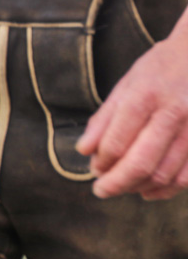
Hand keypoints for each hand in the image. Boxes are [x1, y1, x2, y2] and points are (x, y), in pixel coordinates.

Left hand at [78, 31, 187, 200]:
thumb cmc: (163, 67)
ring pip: (165, 175)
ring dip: (139, 188)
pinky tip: (151, 190)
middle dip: (116, 184)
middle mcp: (173, 113)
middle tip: (101, 191)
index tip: (94, 169)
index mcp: (145, 96)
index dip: (102, 163)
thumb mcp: (127, 83)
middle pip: (140, 164)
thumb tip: (84, 151)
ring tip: (124, 188)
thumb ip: (104, 118)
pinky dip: (168, 189)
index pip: (117, 142)